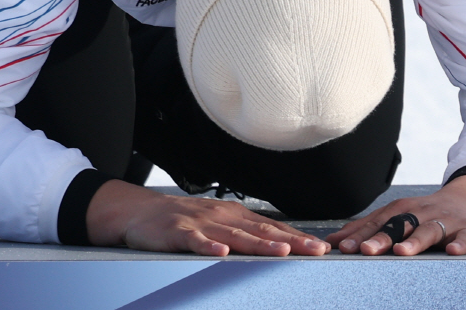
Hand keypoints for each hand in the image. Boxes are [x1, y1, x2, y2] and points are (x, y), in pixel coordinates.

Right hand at [86, 179, 330, 256]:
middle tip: (316, 251)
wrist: (142, 211)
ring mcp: (202, 224)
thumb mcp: (220, 222)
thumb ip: (248, 233)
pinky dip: (210, 247)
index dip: (299, 238)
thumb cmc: (185, 219)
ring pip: (235, 236)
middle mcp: (224, 217)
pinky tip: (222, 254)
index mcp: (236, 216)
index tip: (323, 248)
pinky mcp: (179, 233)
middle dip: (291, 241)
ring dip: (260, 244)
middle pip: (262, 231)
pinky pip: (197, 241)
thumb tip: (283, 243)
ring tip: (281, 252)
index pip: (273, 227)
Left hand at [325, 175, 465, 256]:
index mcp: (402, 210)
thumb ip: (370, 228)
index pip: (377, 222)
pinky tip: (452, 251)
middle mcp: (421, 212)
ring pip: (429, 230)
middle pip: (399, 225)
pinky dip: (459, 244)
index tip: (341, 247)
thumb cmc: (428, 213)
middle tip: (365, 250)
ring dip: (414, 241)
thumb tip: (335, 240)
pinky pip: (464, 238)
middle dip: (381, 237)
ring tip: (401, 251)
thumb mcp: (400, 216)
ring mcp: (446, 220)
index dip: (359, 234)